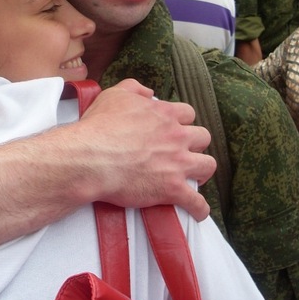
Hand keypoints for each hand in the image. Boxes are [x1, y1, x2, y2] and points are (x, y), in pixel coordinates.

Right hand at [74, 78, 215, 220]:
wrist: (90, 157)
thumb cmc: (99, 125)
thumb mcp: (115, 94)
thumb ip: (135, 88)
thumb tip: (150, 92)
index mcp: (165, 114)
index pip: (188, 113)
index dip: (182, 121)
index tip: (175, 129)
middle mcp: (176, 136)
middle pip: (203, 137)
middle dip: (196, 144)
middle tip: (184, 151)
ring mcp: (177, 163)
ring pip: (208, 165)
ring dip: (202, 171)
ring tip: (195, 177)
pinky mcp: (172, 189)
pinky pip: (196, 201)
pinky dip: (199, 207)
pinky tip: (198, 211)